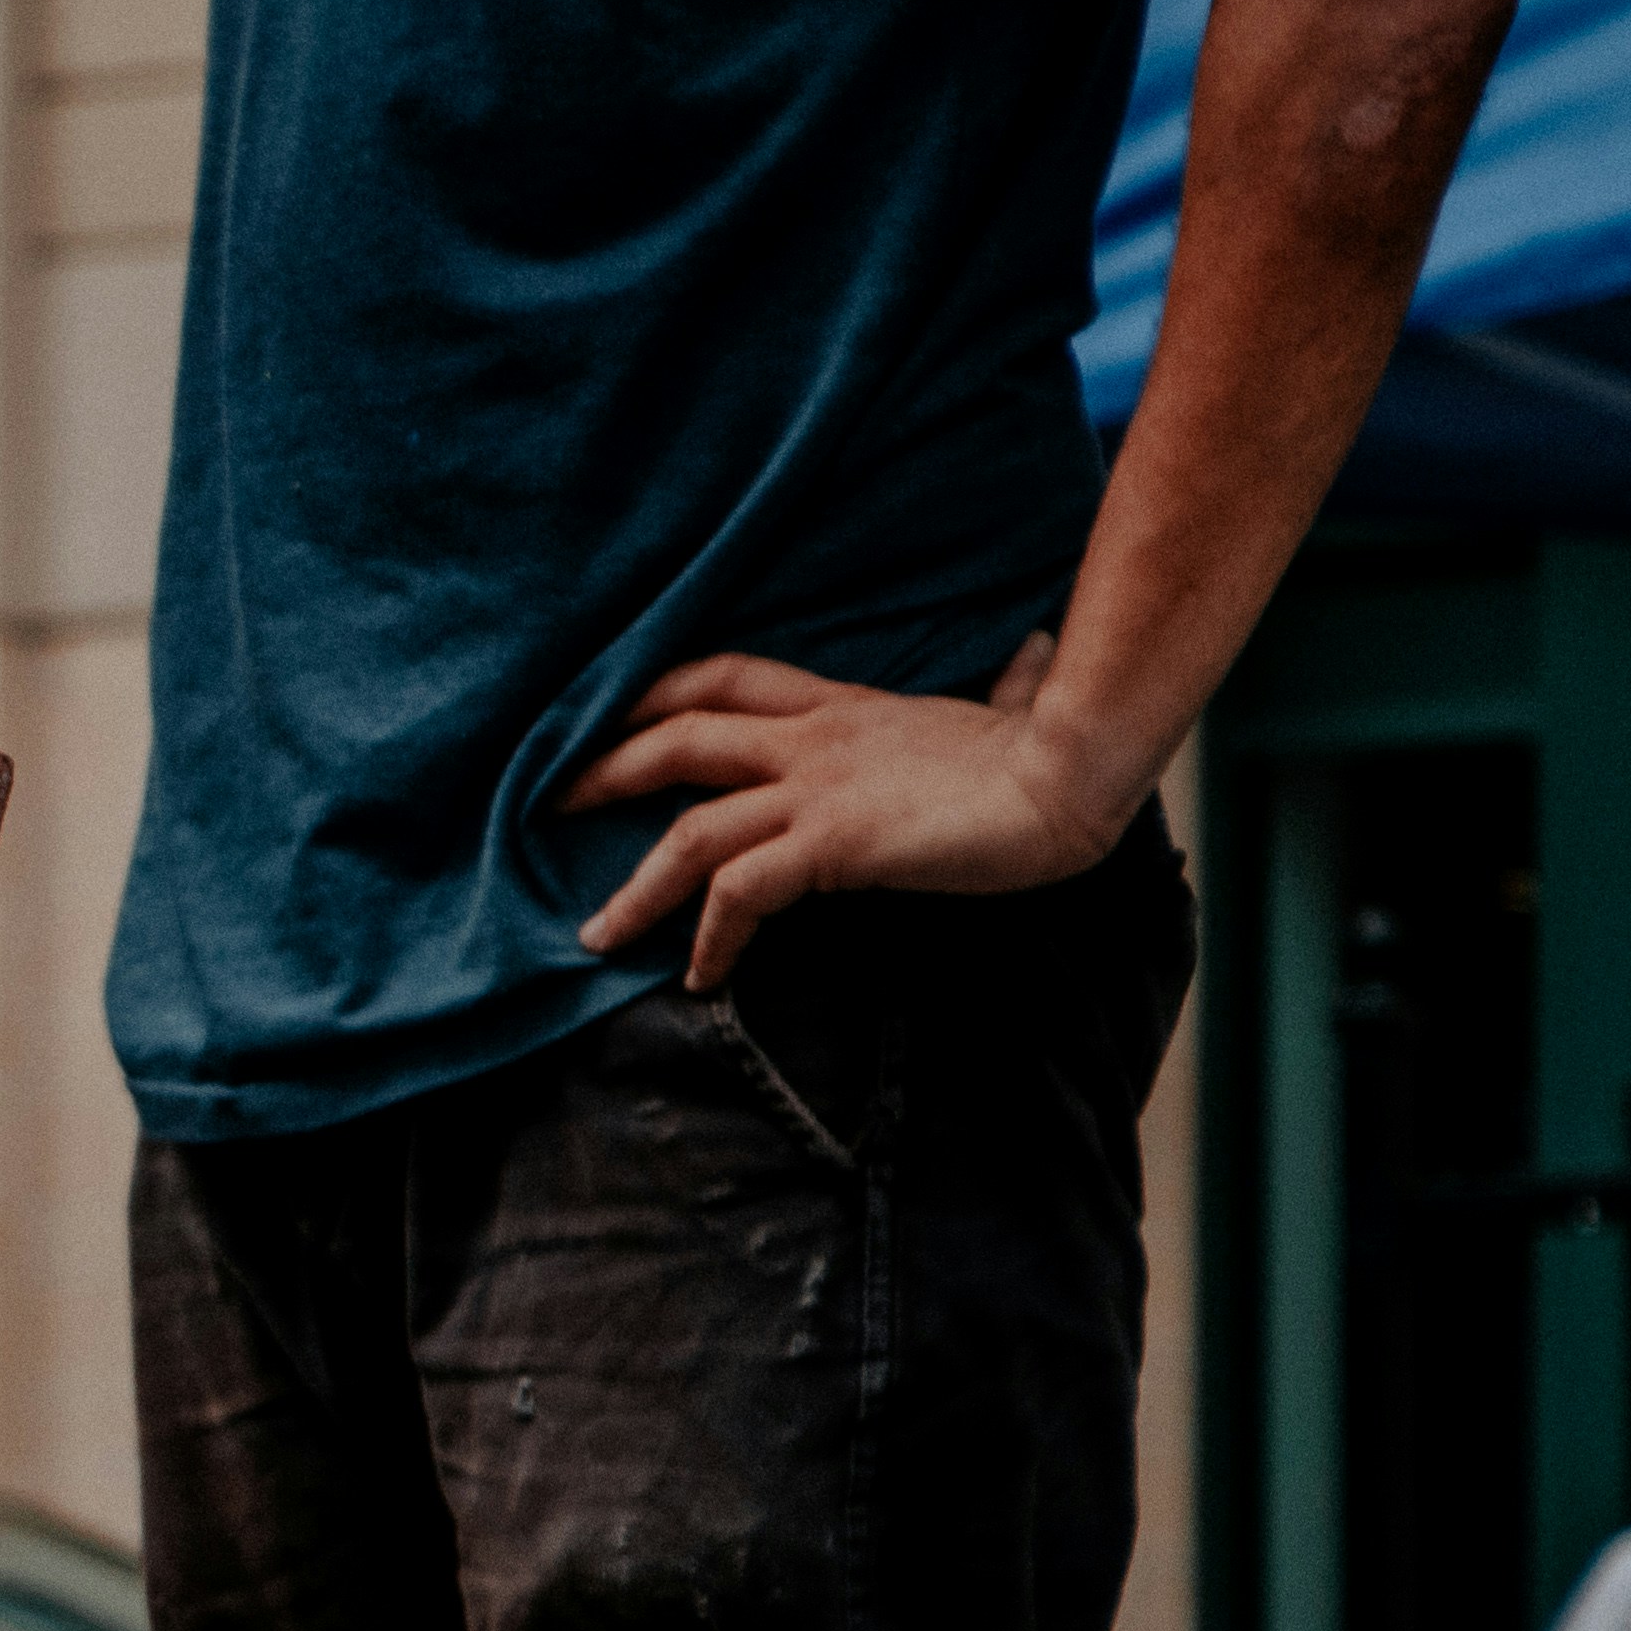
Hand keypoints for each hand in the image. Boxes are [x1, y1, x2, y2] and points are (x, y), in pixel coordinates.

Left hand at [566, 634, 1124, 989]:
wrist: (1077, 777)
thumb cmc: (1050, 753)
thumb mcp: (1008, 711)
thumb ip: (1009, 686)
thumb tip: (1038, 655)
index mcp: (843, 705)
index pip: (725, 676)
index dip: (656, 691)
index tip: (610, 719)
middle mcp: (815, 739)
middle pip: (676, 734)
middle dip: (604, 768)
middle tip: (552, 804)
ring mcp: (819, 789)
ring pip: (688, 828)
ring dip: (632, 887)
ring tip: (595, 934)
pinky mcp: (835, 843)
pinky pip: (740, 891)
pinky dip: (710, 937)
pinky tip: (702, 976)